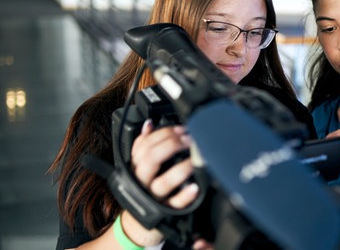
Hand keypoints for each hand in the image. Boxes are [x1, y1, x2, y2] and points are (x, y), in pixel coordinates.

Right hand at [122, 119, 199, 246]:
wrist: (137, 225)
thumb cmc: (141, 191)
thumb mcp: (137, 168)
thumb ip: (142, 146)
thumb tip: (148, 124)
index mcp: (135, 167)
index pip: (144, 145)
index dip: (162, 134)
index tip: (179, 129)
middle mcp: (141, 181)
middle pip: (151, 160)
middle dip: (171, 145)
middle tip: (189, 140)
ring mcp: (153, 197)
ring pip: (162, 182)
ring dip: (180, 169)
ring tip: (194, 160)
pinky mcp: (164, 212)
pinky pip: (175, 204)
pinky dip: (185, 195)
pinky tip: (195, 187)